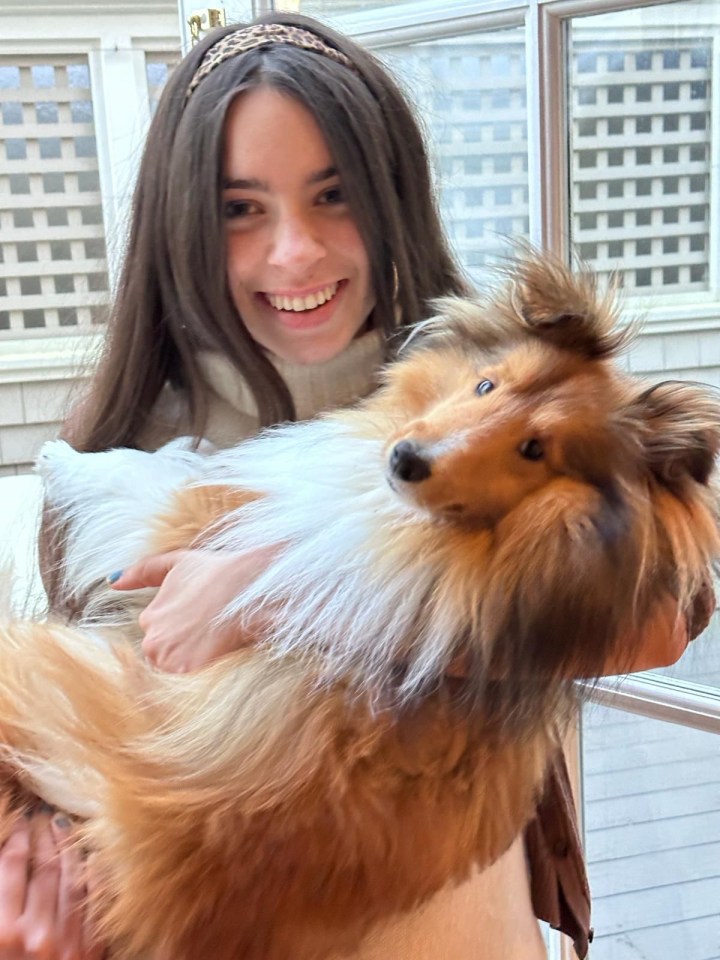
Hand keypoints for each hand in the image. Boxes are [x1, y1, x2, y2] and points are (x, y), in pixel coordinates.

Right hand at [0, 811, 103, 959]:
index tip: (20, 818)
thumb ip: (2, 903)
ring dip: (68, 847)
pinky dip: (95, 874)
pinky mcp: (91, 950)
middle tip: (42, 813)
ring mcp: (68, 940)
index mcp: (3, 931)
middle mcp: (37, 931)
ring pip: (72, 878)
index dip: (17, 835)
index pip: (11, 866)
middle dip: (43, 836)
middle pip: (44, 867)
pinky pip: (97, 901)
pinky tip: (92, 855)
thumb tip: (9, 862)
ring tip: (63, 824)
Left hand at [110, 547, 278, 672]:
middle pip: (166, 655)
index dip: (185, 628)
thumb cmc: (216, 573)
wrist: (248, 589)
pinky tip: (216, 654)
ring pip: (176, 669)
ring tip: (213, 641)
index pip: (161, 636)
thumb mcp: (175, 563)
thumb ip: (141, 571)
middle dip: (185, 646)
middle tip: (209, 630)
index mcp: (148, 619)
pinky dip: (202, 671)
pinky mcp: (187, 672)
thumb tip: (111, 582)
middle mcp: (151, 642)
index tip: (202, 619)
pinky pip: (189, 682)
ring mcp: (168, 660)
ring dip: (192, 660)